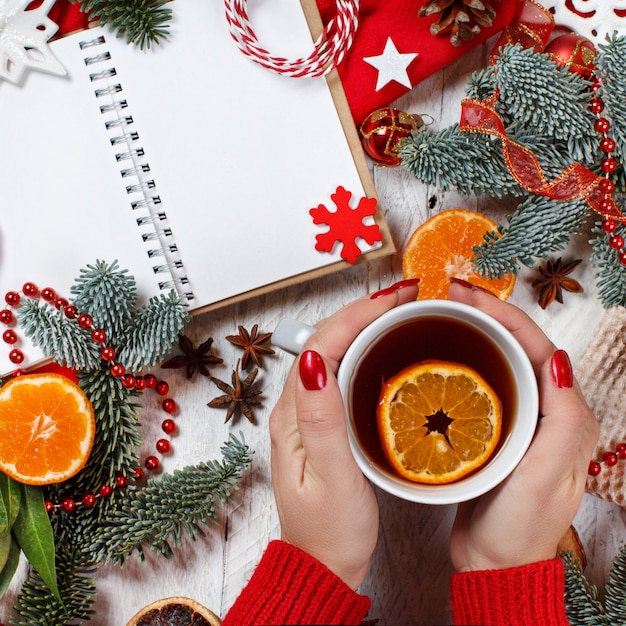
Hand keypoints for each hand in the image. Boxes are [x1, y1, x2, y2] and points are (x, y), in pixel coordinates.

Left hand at [269, 280, 418, 588]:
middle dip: (365, 310)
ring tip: (401, 311)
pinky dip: (367, 350)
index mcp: (293, 414)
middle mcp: (297, 407)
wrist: (323, 565)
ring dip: (365, 325)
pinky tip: (388, 350)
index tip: (396, 296)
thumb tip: (315, 359)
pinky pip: (344, 373)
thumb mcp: (331, 478)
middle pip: (327, 340)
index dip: (359, 313)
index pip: (323, 344)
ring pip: (335, 352)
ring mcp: (311, 414)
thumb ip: (322, 420)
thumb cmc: (328, 531)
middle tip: (407, 296)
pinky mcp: (326, 424)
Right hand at [448, 281, 598, 570]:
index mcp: (565, 415)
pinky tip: (438, 357)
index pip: (536, 347)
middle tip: (448, 295)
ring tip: (442, 315)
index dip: (503, 314)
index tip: (467, 295)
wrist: (494, 563)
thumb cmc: (520, 527)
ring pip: (498, 361)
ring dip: (473, 332)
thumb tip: (558, 360)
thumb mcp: (546, 478)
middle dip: (486, 314)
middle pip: (517, 346)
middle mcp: (546, 411)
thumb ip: (565, 421)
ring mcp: (518, 418)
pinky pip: (482, 383)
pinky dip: (462, 361)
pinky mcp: (494, 429)